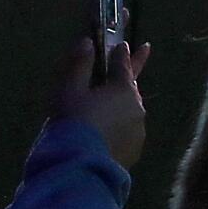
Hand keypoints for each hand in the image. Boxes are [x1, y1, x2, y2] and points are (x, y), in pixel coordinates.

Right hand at [52, 37, 151, 168]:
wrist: (80, 166)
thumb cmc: (73, 122)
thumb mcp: (69, 90)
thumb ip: (80, 65)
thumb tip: (87, 42)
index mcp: (123, 88)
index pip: (123, 65)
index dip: (121, 53)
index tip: (122, 45)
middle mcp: (137, 107)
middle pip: (129, 89)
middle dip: (124, 81)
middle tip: (122, 75)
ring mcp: (138, 130)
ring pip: (129, 112)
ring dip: (121, 108)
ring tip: (106, 112)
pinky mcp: (135, 149)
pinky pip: (127, 132)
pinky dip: (119, 129)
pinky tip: (107, 135)